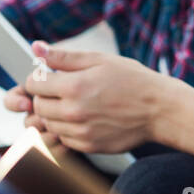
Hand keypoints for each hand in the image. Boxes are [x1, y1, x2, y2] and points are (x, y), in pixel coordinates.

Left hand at [20, 41, 164, 153]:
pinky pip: (64, 139)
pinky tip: (86, 119)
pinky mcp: (88, 146)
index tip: (50, 78)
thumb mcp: (101, 60)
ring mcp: (80, 132)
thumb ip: (65, 57)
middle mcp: (73, 111)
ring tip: (77, 105)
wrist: (160, 110)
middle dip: (45, 98)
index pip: (33, 85)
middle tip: (64, 92)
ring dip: (55, 115)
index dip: (39, 79)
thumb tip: (36, 47)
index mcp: (73, 86)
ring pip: (48, 125)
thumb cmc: (134, 81)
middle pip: (37, 107)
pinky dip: (68, 130)